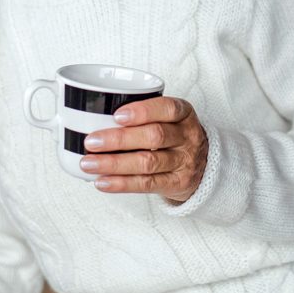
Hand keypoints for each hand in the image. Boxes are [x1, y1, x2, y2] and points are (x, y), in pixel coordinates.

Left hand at [79, 96, 207, 203]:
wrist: (204, 164)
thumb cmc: (174, 135)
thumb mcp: (169, 118)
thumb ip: (142, 115)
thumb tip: (94, 117)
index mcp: (184, 114)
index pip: (168, 108)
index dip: (142, 112)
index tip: (116, 115)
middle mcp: (187, 136)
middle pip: (155, 136)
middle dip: (120, 139)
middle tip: (92, 141)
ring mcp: (184, 161)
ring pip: (148, 162)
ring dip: (114, 163)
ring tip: (88, 163)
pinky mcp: (177, 183)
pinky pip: (147, 184)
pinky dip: (122, 183)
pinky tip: (102, 181)